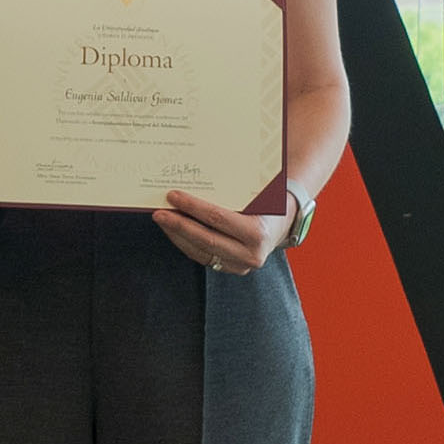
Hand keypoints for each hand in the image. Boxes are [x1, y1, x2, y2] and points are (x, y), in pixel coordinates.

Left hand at [152, 190, 293, 274]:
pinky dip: (186, 243)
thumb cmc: (267, 200)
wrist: (283, 222)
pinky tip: (174, 230)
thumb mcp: (254, 192)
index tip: (173, 196)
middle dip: (179, 225)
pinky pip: (203, 257)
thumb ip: (229, 188)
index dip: (192, 207)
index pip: (217, 219)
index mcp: (258, 233)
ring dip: (178, 235)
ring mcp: (241, 266)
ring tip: (162, 219)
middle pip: (206, 239)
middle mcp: (251, 254)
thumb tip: (191, 175)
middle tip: (159, 212)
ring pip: (201, 251)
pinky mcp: (232, 269)